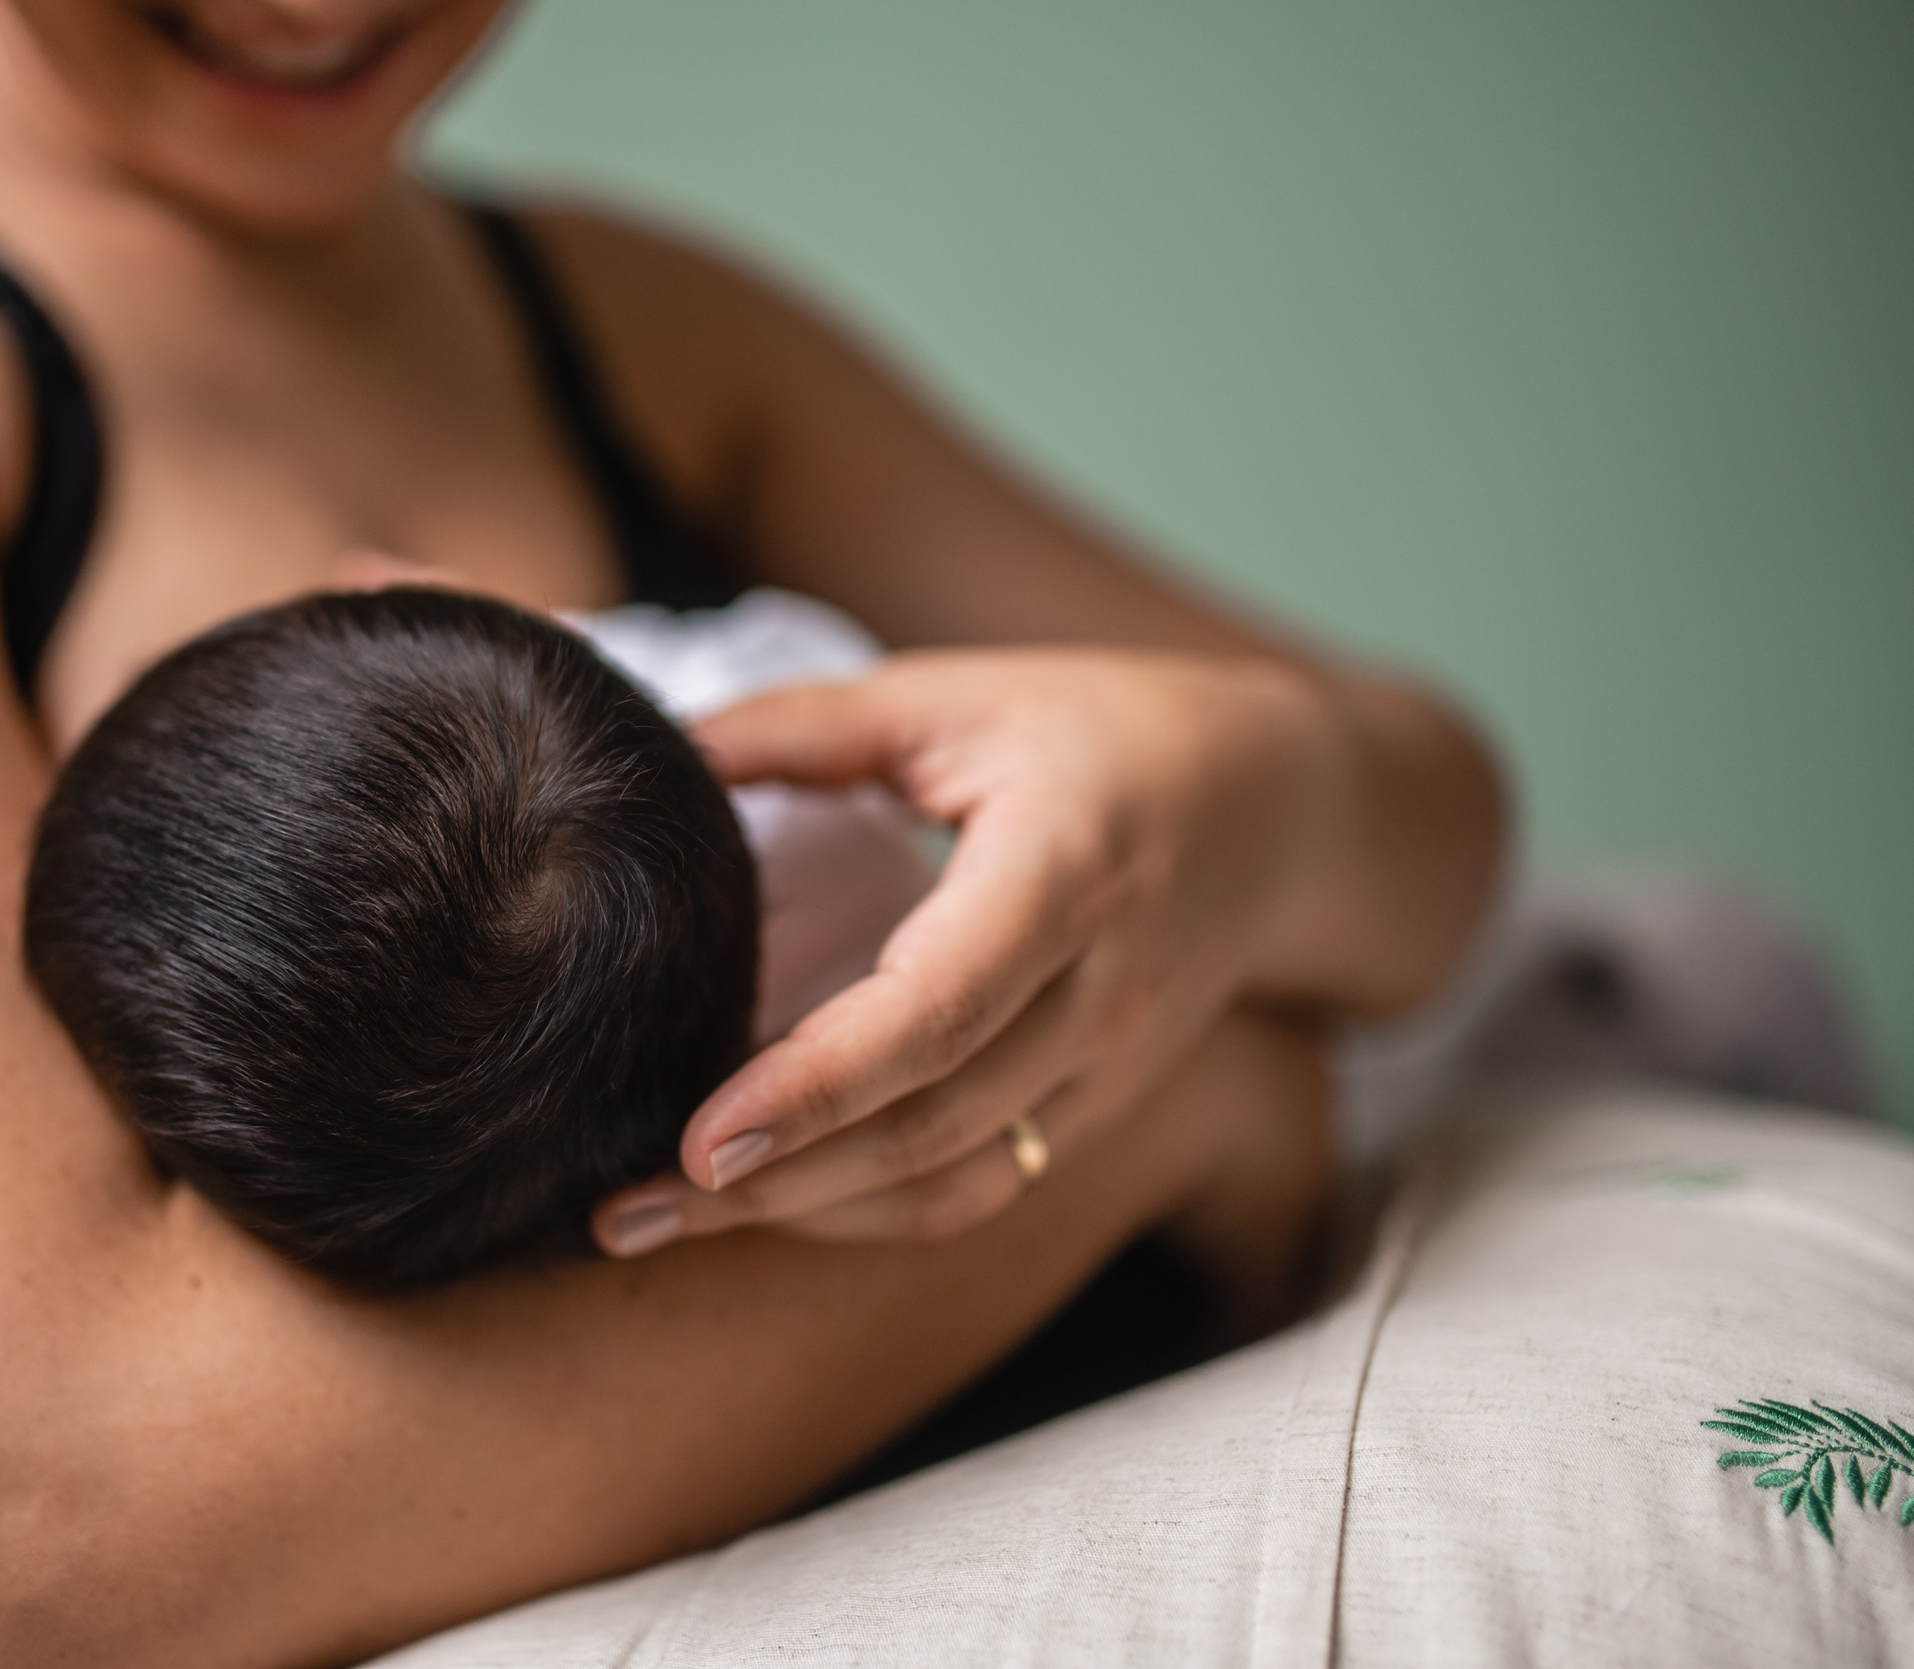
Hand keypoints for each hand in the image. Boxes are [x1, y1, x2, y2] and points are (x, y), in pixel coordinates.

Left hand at [592, 646, 1340, 1253]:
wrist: (1288, 810)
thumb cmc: (1106, 730)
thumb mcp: (959, 694)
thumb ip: (807, 724)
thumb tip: (661, 748)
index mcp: (1065, 871)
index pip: (939, 1008)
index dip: (817, 1082)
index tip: (699, 1137)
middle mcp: (1101, 992)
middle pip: (931, 1123)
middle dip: (772, 1183)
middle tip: (624, 1207)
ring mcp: (1110, 1066)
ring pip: (952, 1179)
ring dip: (803, 1216)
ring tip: (657, 1220)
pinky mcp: (1097, 1107)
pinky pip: (982, 1186)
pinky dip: (870, 1211)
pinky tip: (767, 1204)